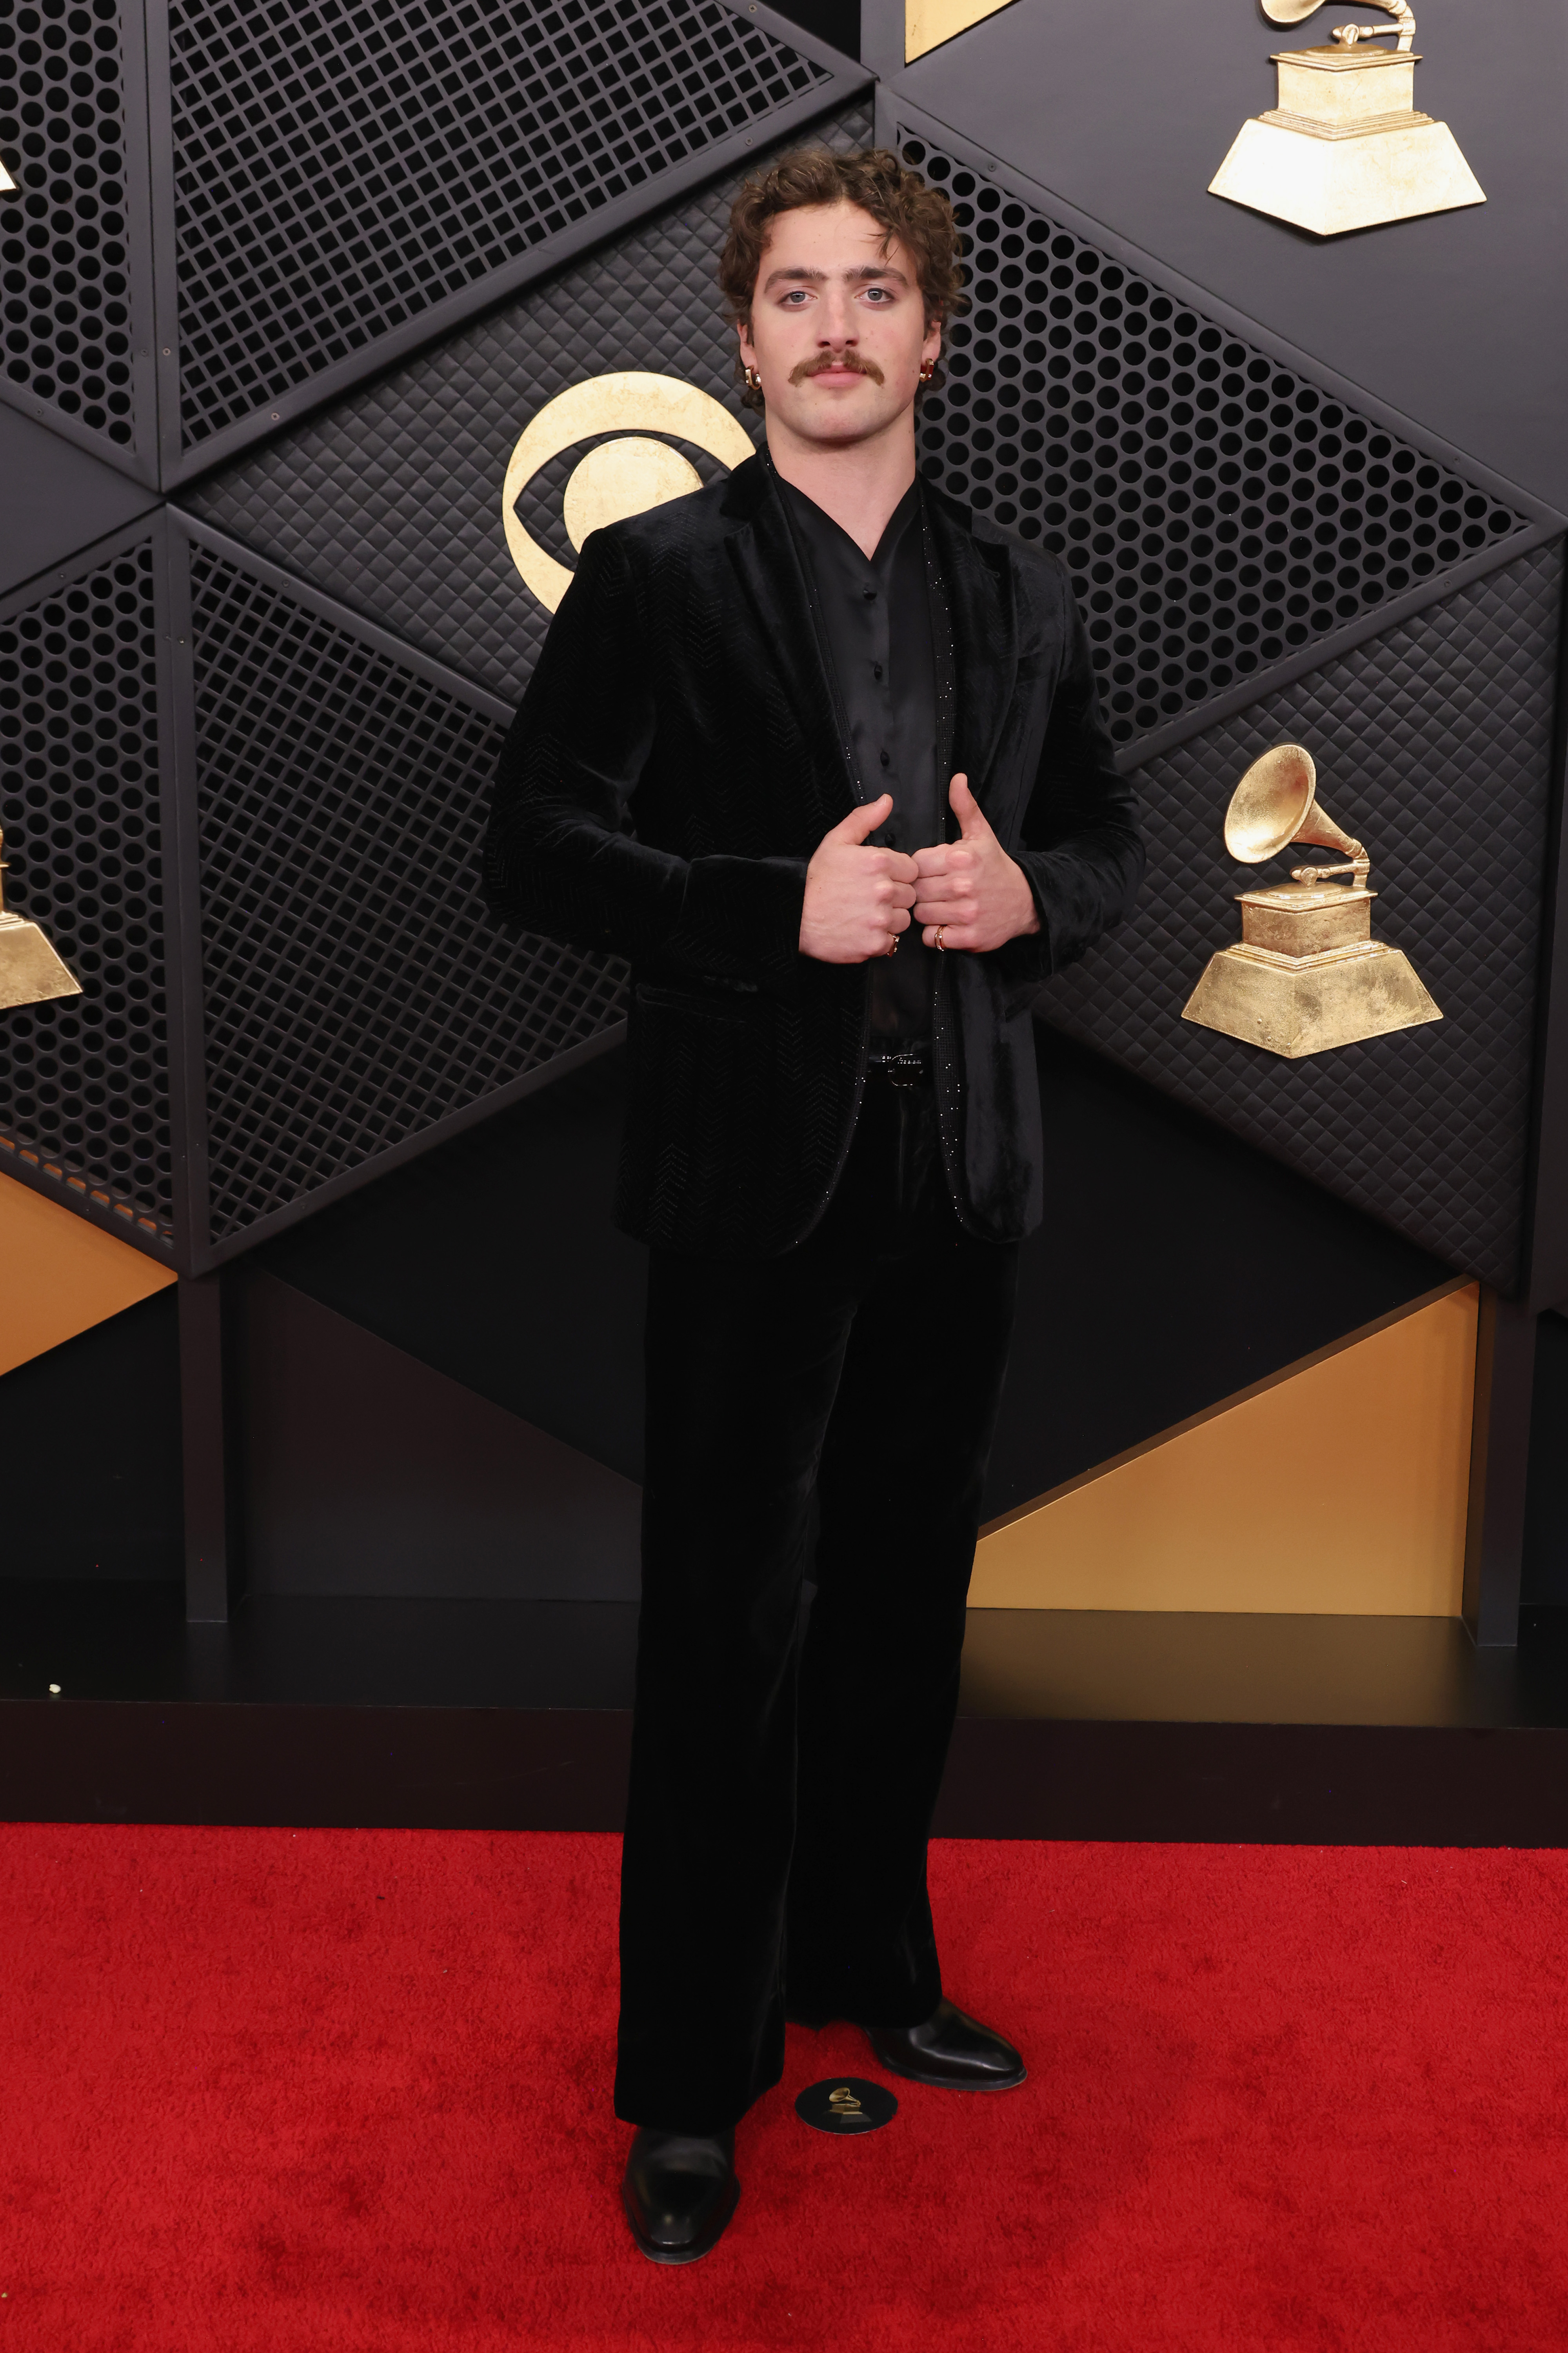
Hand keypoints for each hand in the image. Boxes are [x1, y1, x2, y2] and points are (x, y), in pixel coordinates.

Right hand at [799, 793, 918, 963]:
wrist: (793, 918)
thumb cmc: (815, 880)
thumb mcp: (835, 841)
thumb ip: (864, 819)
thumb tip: (887, 801)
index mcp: (879, 862)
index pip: (911, 870)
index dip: (896, 875)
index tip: (877, 879)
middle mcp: (884, 890)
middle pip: (909, 895)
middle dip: (893, 897)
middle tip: (867, 898)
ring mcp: (880, 918)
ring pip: (903, 919)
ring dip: (889, 919)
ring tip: (863, 914)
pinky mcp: (875, 943)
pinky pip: (892, 941)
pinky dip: (879, 939)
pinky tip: (860, 930)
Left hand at [912, 774, 1040, 951]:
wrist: (1025, 901)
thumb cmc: (995, 867)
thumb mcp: (981, 834)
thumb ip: (964, 806)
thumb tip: (956, 778)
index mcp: (961, 857)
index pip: (916, 863)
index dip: (921, 868)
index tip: (933, 871)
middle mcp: (963, 885)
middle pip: (916, 889)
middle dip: (921, 890)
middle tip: (935, 890)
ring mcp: (967, 913)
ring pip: (920, 914)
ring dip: (926, 911)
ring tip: (941, 905)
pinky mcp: (969, 937)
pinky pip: (931, 937)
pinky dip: (934, 932)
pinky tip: (946, 922)